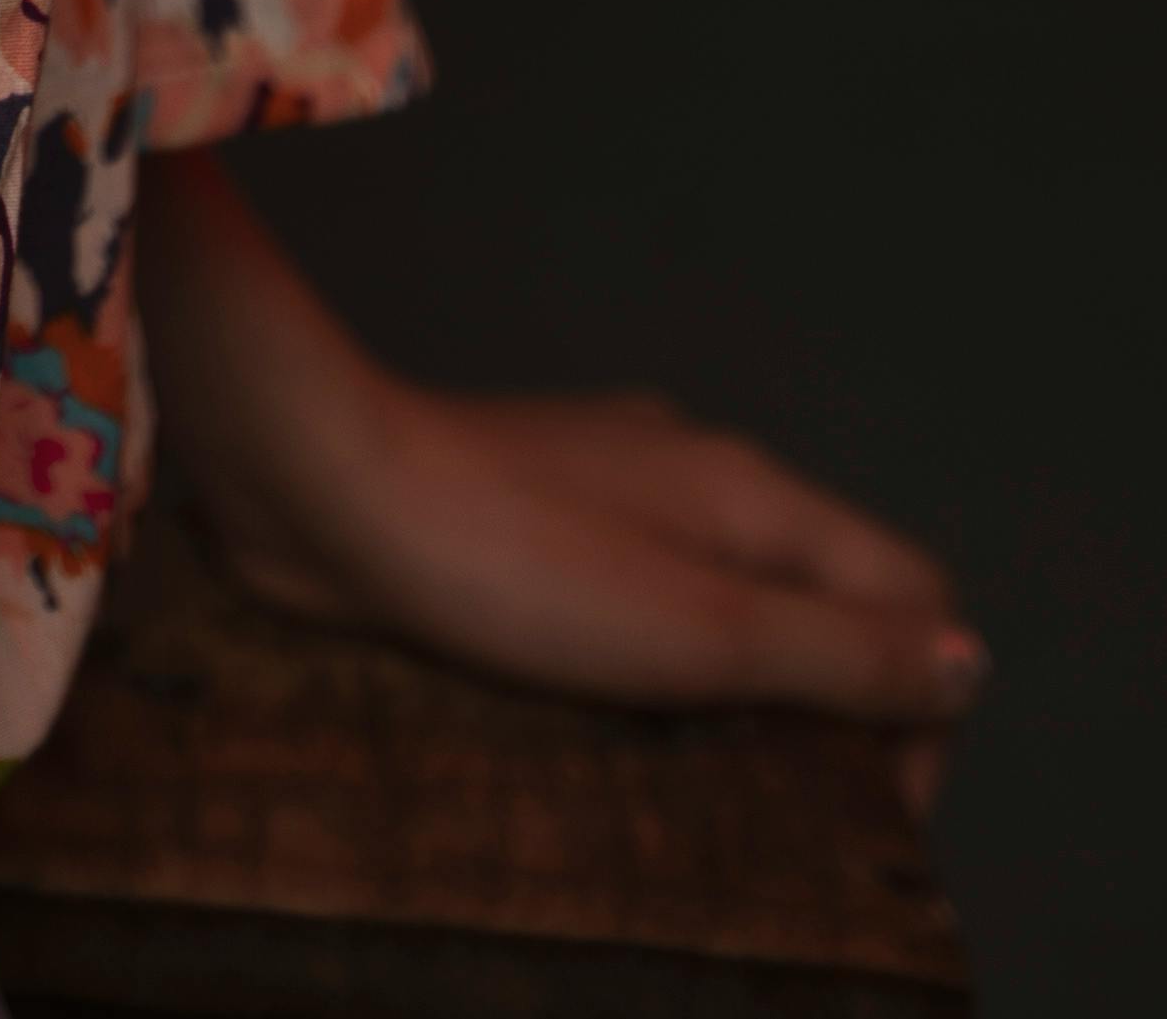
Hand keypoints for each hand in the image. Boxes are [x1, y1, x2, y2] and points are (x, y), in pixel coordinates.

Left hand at [138, 150, 981, 748]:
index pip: (911, 597)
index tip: (857, 814)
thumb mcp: (702, 630)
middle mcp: (697, 473)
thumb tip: (967, 665)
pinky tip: (602, 714)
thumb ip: (838, 648)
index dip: (916, 714)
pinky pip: (637, 596)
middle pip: (826, 600)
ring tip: (693, 780)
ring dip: (738, 695)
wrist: (320, 485)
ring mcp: (610, 486)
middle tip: (778, 812)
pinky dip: (652, 665)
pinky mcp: (532, 515)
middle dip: (829, 712)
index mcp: (755, 493)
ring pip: (728, 600)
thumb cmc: (510, 562)